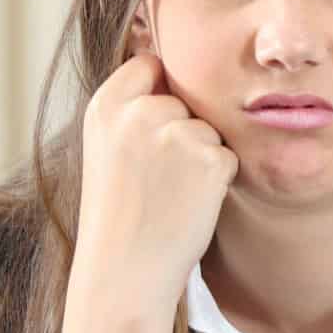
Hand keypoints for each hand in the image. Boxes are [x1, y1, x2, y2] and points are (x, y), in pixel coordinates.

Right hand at [60, 53, 238, 332]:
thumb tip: (174, 74)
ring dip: (201, 156)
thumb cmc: (118, 212)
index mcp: (106, 106)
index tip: (155, 122)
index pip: (150, 63)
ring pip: (209, 128)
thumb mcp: (108, 148)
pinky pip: (227, 156)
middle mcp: (139, 112)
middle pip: (185, 99)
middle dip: (182, 130)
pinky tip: (188, 203)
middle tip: (157, 177)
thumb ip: (133, 110)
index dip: (162, 89)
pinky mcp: (209, 158)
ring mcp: (175, 133)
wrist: (124, 269)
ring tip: (169, 193)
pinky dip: (217, 180)